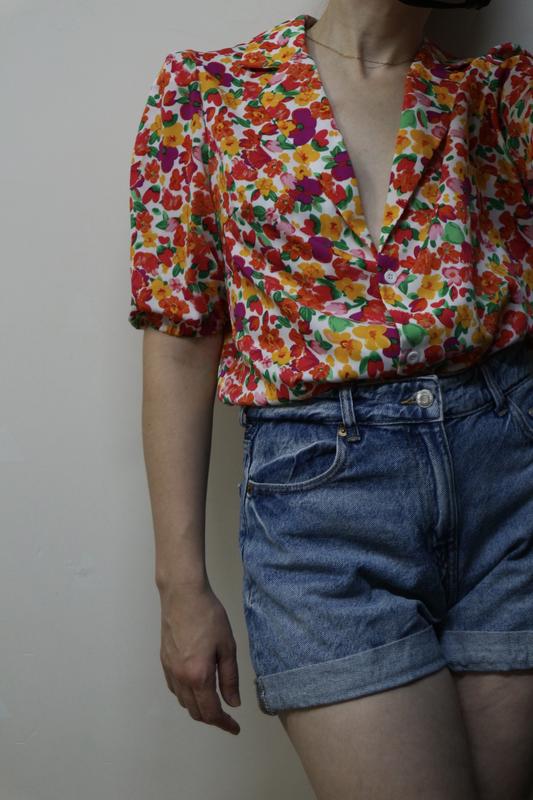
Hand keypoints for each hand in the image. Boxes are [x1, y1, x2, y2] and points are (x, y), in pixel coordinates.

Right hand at [159, 584, 240, 734]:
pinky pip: (175, 688)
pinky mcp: (164, 660)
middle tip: (228, 718)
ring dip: (198, 708)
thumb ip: (230, 678)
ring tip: (215, 702)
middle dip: (212, 718)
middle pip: (195, 711)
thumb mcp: (227, 646)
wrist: (183, 595)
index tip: (235, 728)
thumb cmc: (208, 616)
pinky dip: (187, 695)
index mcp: (198, 676)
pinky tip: (197, 687)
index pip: (210, 712)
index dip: (224, 724)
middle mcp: (180, 677)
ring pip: (183, 701)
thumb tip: (233, 702)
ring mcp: (170, 669)